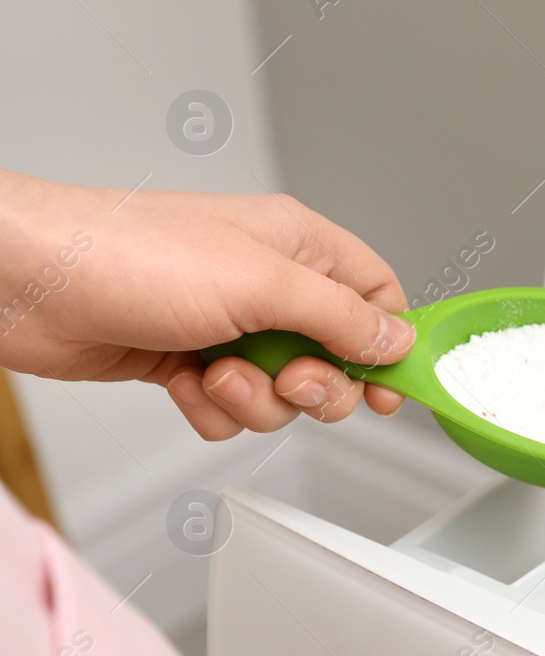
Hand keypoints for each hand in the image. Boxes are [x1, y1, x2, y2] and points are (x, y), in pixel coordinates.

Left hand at [0, 169, 411, 437]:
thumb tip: (397, 339)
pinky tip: (182, 384)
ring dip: (254, 399)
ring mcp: (226, 325)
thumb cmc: (131, 255)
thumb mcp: (262, 283)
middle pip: (335, 357)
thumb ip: (341, 316)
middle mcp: (266, 285)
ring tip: (215, 373)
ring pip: (281, 392)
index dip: (390, 345)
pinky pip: (230, 409)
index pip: (375, 295)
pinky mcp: (185, 361)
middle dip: (315, 385)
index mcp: (297, 246)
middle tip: (287, 379)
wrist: (26, 283)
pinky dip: (211, 409)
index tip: (391, 388)